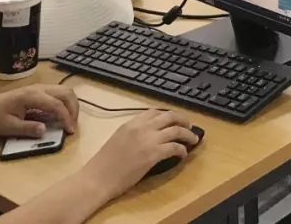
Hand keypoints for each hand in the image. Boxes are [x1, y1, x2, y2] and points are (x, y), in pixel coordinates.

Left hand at [0, 85, 78, 136]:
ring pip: (65, 90)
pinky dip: (66, 102)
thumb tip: (45, 131)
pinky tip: (62, 113)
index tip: (70, 131)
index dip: (66, 118)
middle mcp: (39, 88)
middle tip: (72, 125)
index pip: (56, 104)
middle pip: (66, 93)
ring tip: (70, 119)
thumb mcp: (8, 127)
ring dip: (72, 104)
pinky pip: (60, 92)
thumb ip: (27, 129)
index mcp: (31, 96)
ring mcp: (41, 87)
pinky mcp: (40, 90)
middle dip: (74, 109)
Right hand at [81, 110, 197, 201]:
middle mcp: (141, 127)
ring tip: (193, 139)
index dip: (168, 115)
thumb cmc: (103, 164)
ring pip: (176, 130)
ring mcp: (148, 140)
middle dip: (183, 120)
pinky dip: (182, 150)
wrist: (97, 178)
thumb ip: (134, 132)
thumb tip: (150, 134)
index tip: (175, 119)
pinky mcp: (153, 154)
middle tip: (189, 126)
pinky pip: (175, 147)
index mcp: (131, 123)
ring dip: (188, 134)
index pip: (155, 112)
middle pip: (170, 116)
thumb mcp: (118, 138)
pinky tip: (183, 154)